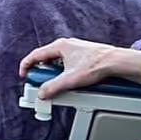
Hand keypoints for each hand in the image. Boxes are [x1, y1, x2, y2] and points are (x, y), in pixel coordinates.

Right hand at [17, 37, 140, 99]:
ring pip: (57, 62)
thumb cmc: (97, 64)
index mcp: (60, 46)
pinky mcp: (83, 56)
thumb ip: (53, 87)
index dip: (27, 65)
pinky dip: (64, 73)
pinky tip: (70, 81)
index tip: (24, 75)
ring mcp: (75, 50)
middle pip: (46, 59)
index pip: (36, 55)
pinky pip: (67, 64)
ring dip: (54, 73)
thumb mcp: (71, 79)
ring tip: (58, 84)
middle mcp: (66, 46)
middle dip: (42, 72)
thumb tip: (42, 93)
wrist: (115, 62)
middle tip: (42, 83)